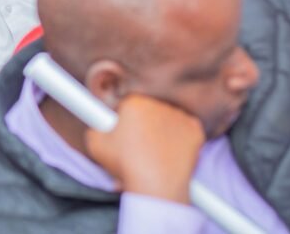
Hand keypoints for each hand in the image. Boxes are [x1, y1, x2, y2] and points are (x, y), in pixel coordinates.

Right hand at [84, 95, 204, 203]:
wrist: (157, 187)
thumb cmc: (126, 165)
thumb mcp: (95, 143)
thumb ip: (94, 124)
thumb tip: (97, 120)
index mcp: (134, 101)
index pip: (125, 104)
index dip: (121, 120)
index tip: (121, 131)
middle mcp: (158, 103)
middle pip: (146, 110)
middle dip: (140, 123)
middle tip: (135, 145)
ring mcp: (179, 115)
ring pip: (165, 119)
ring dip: (158, 130)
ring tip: (151, 153)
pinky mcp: (195, 129)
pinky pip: (184, 129)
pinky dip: (177, 139)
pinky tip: (168, 153)